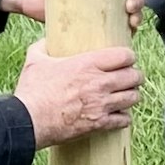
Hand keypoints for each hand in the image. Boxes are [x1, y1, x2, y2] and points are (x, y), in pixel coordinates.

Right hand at [14, 39, 142, 147]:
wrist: (30, 120)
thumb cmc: (32, 90)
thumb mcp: (35, 60)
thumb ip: (43, 46)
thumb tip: (46, 40)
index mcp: (87, 64)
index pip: (124, 56)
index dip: (128, 56)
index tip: (125, 59)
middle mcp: (99, 83)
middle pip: (135, 76)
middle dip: (135, 76)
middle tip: (129, 77)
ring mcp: (102, 104)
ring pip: (133, 98)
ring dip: (131, 95)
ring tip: (125, 95)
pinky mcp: (100, 123)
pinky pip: (125, 120)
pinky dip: (124, 118)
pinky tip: (118, 115)